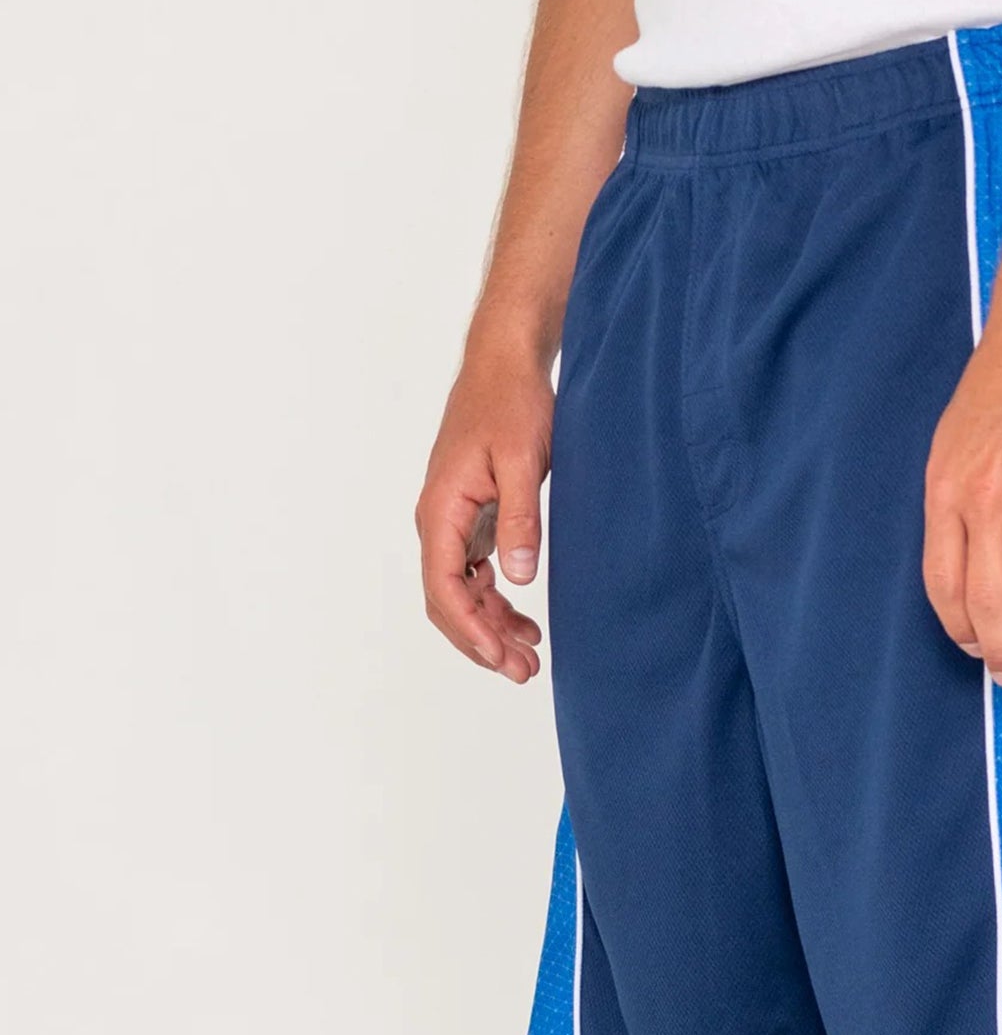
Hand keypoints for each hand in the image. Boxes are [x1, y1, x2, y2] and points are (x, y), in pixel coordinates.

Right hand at [415, 347, 552, 683]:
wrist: (506, 362)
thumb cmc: (512, 402)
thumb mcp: (524, 461)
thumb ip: (521, 519)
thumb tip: (518, 576)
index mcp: (441, 509)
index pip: (444, 587)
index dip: (471, 630)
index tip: (501, 658)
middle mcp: (438, 520)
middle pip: (447, 600)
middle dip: (481, 641)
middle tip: (524, 672)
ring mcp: (453, 521)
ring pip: (461, 592)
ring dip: (490, 627)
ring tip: (529, 656)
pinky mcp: (471, 517)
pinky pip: (474, 574)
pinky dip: (495, 601)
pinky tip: (524, 621)